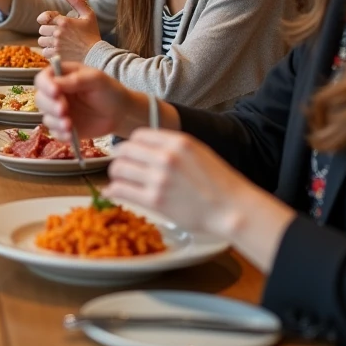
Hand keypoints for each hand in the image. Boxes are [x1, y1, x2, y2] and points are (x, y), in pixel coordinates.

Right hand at [34, 62, 141, 139]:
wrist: (121, 113)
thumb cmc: (109, 90)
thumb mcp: (95, 79)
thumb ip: (76, 80)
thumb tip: (55, 84)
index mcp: (61, 77)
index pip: (43, 79)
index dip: (45, 85)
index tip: (55, 92)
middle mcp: (56, 94)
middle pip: (40, 99)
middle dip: (50, 106)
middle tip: (64, 110)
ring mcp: (59, 112)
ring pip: (46, 118)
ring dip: (55, 122)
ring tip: (69, 125)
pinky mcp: (64, 127)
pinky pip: (55, 133)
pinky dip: (61, 134)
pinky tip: (70, 135)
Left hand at [36, 0, 102, 62]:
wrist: (96, 55)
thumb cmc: (92, 34)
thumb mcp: (88, 14)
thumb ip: (76, 1)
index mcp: (64, 21)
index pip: (44, 18)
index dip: (48, 20)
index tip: (54, 23)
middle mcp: (58, 33)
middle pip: (42, 30)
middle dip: (48, 31)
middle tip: (58, 34)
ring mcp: (56, 45)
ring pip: (41, 41)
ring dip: (47, 41)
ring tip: (58, 42)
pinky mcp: (56, 55)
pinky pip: (44, 51)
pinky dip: (49, 51)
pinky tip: (58, 50)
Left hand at [104, 130, 261, 237]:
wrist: (232, 209)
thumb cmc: (218, 183)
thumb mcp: (198, 152)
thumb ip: (172, 146)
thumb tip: (147, 147)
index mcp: (177, 142)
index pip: (138, 136)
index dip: (131, 145)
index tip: (131, 153)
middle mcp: (166, 157)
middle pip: (124, 150)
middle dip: (120, 158)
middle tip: (121, 167)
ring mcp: (159, 179)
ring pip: (118, 169)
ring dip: (115, 175)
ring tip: (119, 180)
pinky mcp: (155, 200)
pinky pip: (121, 190)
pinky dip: (113, 191)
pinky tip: (113, 192)